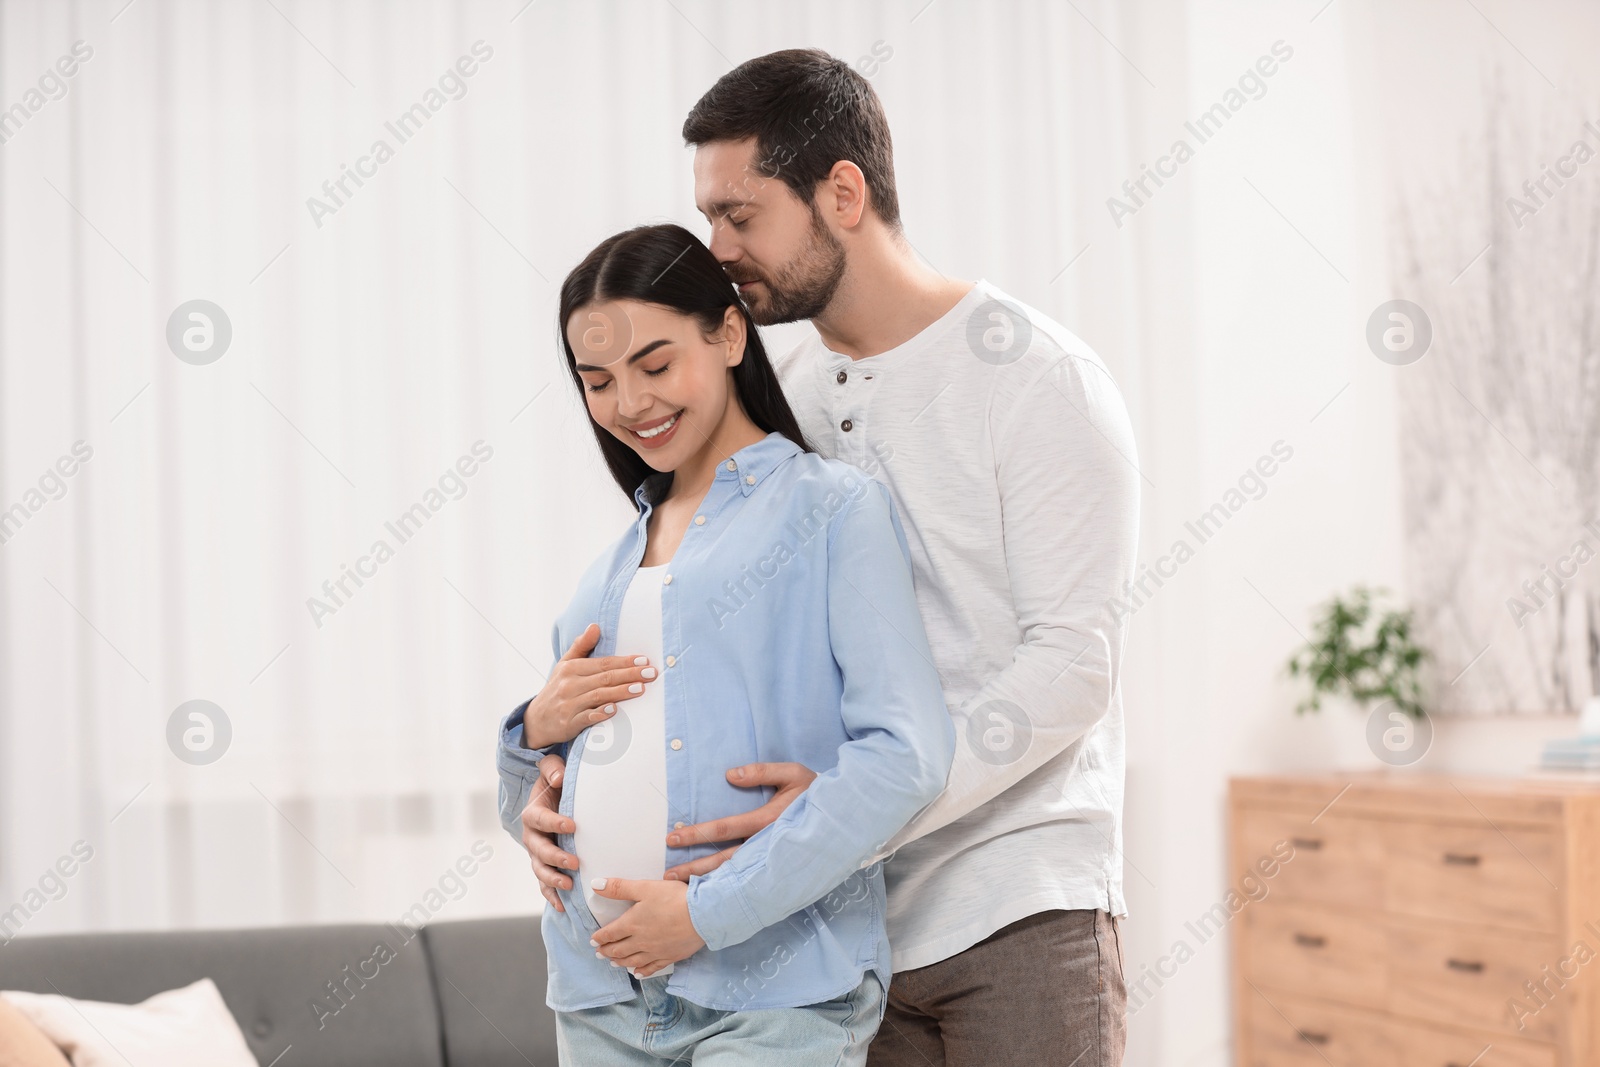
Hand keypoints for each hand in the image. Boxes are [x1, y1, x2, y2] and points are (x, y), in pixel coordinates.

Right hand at [521, 623, 656, 750]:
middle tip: (651, 673)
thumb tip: (595, 626)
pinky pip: (586, 718)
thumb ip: (582, 646)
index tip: (644, 660)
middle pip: (604, 678)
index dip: (625, 661)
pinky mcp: (568, 723)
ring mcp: (569, 705)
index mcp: (571, 668)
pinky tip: (614, 709)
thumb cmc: (558, 689)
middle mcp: (569, 685)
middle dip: (630, 674)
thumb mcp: (565, 665)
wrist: (536, 720)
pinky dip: (600, 713)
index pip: (603, 663)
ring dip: (620, 692)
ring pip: (598, 696)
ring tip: (640, 688)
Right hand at [521, 753, 577, 911]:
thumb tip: (557, 777)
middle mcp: (532, 836)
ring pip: (540, 869)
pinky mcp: (545, 865)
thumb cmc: (556, 782)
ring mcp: (537, 853)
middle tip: (574, 862)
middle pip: (538, 849)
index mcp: (533, 813)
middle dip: (554, 857)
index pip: (540, 819)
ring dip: (553, 879)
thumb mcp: (552, 770)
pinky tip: (562, 906)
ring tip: (569, 885)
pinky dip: (551, 896)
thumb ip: (552, 769)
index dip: (554, 823)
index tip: (573, 825)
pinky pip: (544, 884)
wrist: (554, 796)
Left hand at [590, 878, 704, 976]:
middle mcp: (641, 941)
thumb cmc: (673, 899)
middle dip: (607, 951)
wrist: (702, 915)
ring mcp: (655, 951)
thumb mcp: (645, 887)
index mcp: (632, 924)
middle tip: (599, 953)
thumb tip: (595, 885)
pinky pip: (652, 967)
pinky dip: (643, 971)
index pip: (610, 933)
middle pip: (619, 949)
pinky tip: (638, 973)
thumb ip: (619, 887)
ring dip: (620, 962)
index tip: (593, 940)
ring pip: (633, 960)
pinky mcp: (670, 956)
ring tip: (613, 963)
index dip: (600, 937)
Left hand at [662, 762, 817, 880]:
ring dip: (706, 882)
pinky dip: (727, 888)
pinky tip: (710, 895)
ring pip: (734, 875)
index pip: (725, 828)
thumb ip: (762, 772)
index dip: (698, 833)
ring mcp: (772, 861)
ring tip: (681, 889)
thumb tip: (731, 775)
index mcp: (768, 821)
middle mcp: (767, 846)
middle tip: (667, 877)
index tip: (674, 837)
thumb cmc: (817, 793)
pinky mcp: (776, 869)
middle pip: (724, 860)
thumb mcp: (794, 774)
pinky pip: (747, 882)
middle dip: (694, 868)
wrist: (845, 819)